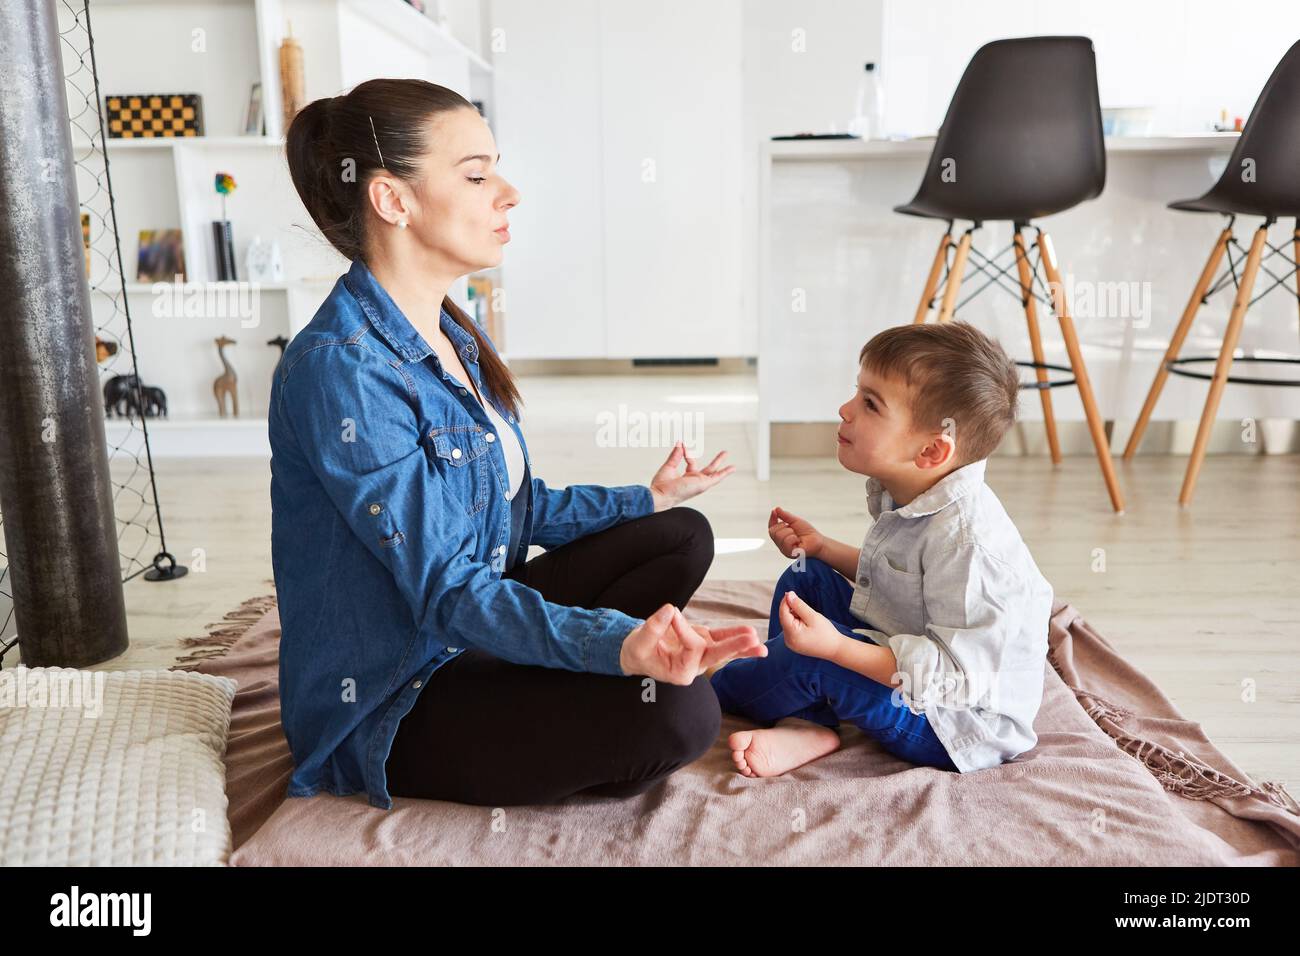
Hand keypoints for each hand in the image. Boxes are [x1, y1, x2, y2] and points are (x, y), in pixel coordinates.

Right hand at [620, 604, 764, 683]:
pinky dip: (734, 636)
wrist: (637, 653)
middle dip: (734, 647)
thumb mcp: (639, 643)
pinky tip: (751, 635)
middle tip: (753, 641)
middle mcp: (694, 667)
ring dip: (742, 645)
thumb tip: (669, 609)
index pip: (690, 647)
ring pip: (723, 649)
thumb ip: (653, 628)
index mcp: (680, 673)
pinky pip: (720, 640)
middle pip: (716, 656)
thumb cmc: (636, 651)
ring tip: (761, 646)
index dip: (682, 628)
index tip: (670, 615)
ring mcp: (700, 655)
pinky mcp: (703, 643)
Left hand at [649, 441, 733, 511]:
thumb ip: (676, 455)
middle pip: (709, 470)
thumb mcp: (669, 466)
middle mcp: (694, 482)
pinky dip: (724, 473)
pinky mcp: (703, 484)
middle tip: (724, 453)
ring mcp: (699, 484)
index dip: (687, 453)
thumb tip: (680, 443)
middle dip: (717, 461)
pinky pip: (716, 478)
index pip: (691, 462)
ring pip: (715, 474)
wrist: (660, 494)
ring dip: (724, 468)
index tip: (683, 446)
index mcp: (686, 478)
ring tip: (734, 466)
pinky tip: (732, 468)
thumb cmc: (661, 485)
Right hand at [768, 507, 824, 560]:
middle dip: (783, 527)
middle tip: (793, 530)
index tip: (774, 511)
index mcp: (781, 536)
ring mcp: (784, 549)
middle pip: (773, 532)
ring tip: (797, 536)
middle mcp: (780, 544)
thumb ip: (785, 516)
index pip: (771, 528)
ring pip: (779, 536)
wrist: (818, 540)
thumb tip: (776, 509)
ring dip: (790, 533)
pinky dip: (793, 539)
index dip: (772, 519)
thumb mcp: (795, 521)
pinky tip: (798, 541)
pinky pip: (787, 542)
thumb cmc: (807, 532)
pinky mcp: (790, 554)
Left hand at [777, 591, 844, 660]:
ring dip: (796, 617)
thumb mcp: (812, 616)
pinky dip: (797, 623)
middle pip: (784, 618)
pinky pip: (791, 630)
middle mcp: (788, 640)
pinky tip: (808, 625)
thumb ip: (799, 605)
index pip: (783, 613)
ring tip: (809, 620)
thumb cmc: (826, 633)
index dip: (785, 601)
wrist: (835, 648)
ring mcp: (790, 643)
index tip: (790, 592)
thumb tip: (788, 595)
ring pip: (788, 623)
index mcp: (791, 634)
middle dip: (792, 610)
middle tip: (807, 610)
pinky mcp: (794, 644)